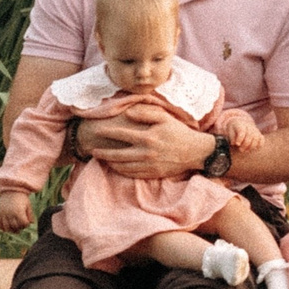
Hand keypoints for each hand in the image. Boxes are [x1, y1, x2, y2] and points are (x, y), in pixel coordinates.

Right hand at [0, 191, 34, 232]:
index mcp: (19, 211)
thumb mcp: (28, 205)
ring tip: (14, 230)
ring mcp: (4, 214)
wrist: (10, 189)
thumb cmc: (21, 197)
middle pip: (15, 227)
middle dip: (19, 228)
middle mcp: (11, 213)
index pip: (24, 224)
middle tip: (21, 225)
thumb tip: (31, 223)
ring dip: (11, 230)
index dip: (26, 224)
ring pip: (7, 227)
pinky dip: (2, 228)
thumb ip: (30, 214)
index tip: (27, 222)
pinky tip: (6, 228)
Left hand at [82, 100, 211, 179]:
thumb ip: (146, 113)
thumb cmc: (179, 132)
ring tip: (102, 159)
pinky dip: (122, 172)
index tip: (96, 130)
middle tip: (92, 150)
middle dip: (103, 153)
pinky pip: (132, 175)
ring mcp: (149, 166)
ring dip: (110, 163)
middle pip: (117, 155)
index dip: (106, 132)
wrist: (196, 152)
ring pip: (123, 167)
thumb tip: (128, 113)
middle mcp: (146, 153)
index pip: (121, 135)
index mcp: (148, 137)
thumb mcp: (165, 117)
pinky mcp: (153, 174)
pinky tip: (117, 167)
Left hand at [216, 109, 264, 152]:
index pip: (242, 131)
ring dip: (252, 146)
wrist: (240, 123)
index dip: (240, 138)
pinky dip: (260, 144)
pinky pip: (262, 139)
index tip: (237, 144)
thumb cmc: (234, 129)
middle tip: (241, 150)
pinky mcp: (259, 134)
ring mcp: (255, 130)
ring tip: (246, 151)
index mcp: (240, 125)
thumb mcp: (229, 131)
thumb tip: (233, 143)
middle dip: (245, 144)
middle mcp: (249, 127)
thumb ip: (231, 137)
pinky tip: (255, 148)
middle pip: (250, 135)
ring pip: (256, 138)